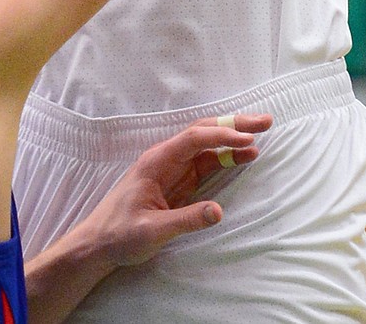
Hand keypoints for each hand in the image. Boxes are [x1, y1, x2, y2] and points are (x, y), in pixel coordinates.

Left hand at [82, 114, 272, 268]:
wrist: (99, 243)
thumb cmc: (120, 234)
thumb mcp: (152, 231)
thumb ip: (185, 220)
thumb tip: (219, 211)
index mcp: (157, 161)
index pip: (194, 139)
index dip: (222, 136)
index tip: (248, 140)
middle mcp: (167, 158)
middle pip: (204, 133)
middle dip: (234, 125)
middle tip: (265, 122)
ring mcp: (174, 169)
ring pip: (208, 146)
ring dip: (233, 139)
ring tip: (261, 135)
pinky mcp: (179, 182)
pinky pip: (206, 163)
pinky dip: (226, 157)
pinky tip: (243, 156)